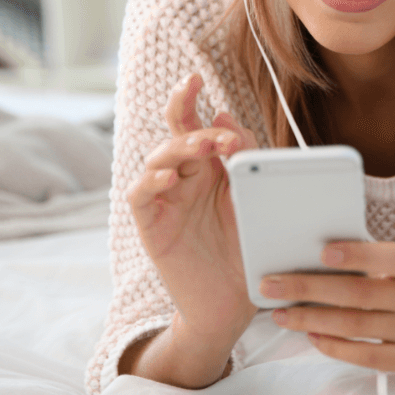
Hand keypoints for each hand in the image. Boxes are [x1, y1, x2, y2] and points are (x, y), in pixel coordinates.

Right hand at [129, 73, 259, 342]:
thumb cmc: (246, 250)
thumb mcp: (254, 200)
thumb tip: (225, 115)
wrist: (232, 306)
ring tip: (204, 144)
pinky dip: (151, 183)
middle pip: (175, 132)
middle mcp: (186, 178)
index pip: (198, 124)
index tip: (210, 88)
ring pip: (158, 159)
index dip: (197, 102)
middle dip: (181, 107)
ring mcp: (166, 200)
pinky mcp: (152, 226)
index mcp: (211, 168)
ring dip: (179, 146)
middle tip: (198, 95)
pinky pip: (140, 196)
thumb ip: (245, 159)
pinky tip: (169, 178)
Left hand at [260, 241, 394, 384]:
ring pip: (356, 326)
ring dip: (312, 319)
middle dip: (310, 288)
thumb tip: (317, 257)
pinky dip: (334, 346)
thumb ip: (378, 262)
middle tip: (272, 285)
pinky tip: (311, 335)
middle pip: (360, 294)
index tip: (322, 251)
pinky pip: (365, 356)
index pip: (391, 257)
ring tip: (281, 313)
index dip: (357, 254)